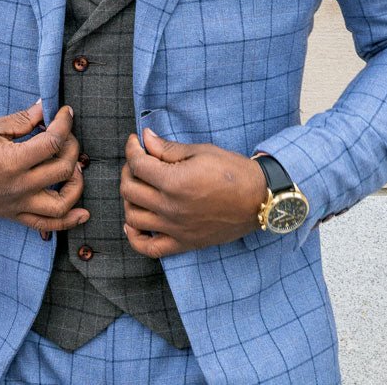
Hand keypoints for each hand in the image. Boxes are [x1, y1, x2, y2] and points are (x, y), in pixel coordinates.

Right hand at [0, 101, 87, 233]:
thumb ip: (23, 120)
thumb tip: (46, 108)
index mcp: (12, 162)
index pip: (53, 142)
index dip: (64, 123)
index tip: (66, 112)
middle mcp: (18, 187)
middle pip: (62, 169)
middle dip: (72, 147)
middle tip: (66, 135)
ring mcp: (17, 205)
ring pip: (61, 205)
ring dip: (76, 185)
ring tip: (74, 167)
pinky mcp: (14, 215)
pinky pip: (46, 225)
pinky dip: (68, 222)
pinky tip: (83, 213)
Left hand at [120, 129, 265, 257]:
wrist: (258, 199)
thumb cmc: (232, 171)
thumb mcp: (200, 152)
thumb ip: (168, 148)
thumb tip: (145, 137)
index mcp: (175, 182)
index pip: (138, 165)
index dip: (132, 149)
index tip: (135, 141)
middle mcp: (171, 208)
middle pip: (130, 190)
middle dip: (128, 170)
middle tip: (138, 161)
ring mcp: (175, 229)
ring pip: (133, 217)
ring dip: (129, 199)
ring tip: (139, 186)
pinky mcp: (183, 243)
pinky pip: (149, 248)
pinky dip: (135, 237)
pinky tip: (133, 223)